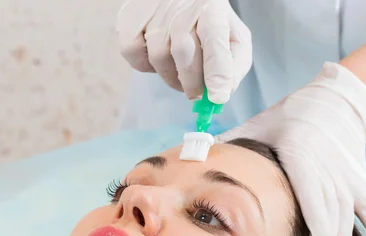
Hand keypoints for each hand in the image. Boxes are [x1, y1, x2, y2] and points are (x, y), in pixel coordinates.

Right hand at [116, 0, 251, 103]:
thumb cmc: (206, 20)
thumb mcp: (231, 33)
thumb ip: (236, 62)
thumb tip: (224, 91)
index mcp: (211, 8)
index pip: (214, 39)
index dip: (217, 72)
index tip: (218, 96)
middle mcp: (181, 7)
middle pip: (184, 53)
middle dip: (192, 82)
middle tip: (196, 93)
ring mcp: (153, 12)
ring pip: (159, 58)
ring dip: (171, 76)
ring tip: (180, 72)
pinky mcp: (129, 20)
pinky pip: (135, 57)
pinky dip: (146, 66)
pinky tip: (158, 57)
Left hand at [217, 63, 365, 235]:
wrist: (333, 100)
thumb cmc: (289, 116)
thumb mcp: (259, 124)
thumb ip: (231, 141)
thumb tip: (194, 155)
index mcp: (302, 154)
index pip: (310, 191)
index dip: (316, 220)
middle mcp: (328, 167)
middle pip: (330, 211)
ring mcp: (347, 175)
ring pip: (348, 214)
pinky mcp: (358, 179)